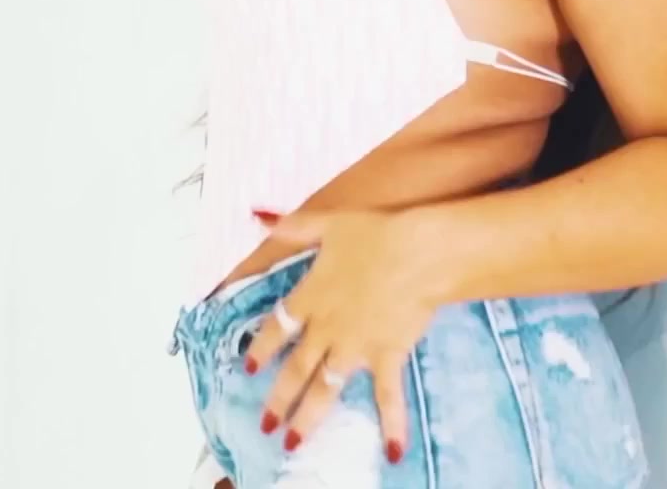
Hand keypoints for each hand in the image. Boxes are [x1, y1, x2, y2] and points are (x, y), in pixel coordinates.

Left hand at [239, 206, 441, 465]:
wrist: (418, 251)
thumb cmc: (375, 233)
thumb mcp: (328, 222)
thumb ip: (292, 226)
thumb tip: (258, 216)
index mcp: (310, 297)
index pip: (276, 328)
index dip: (260, 349)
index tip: (248, 369)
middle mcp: (327, 328)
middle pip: (295, 369)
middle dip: (278, 399)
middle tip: (266, 426)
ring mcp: (356, 346)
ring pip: (325, 389)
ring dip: (309, 417)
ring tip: (294, 442)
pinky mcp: (388, 356)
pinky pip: (388, 396)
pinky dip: (392, 424)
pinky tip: (392, 451)